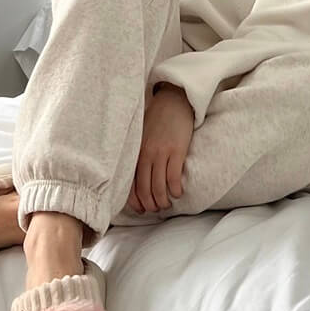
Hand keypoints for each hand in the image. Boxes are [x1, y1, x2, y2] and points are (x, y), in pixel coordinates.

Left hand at [127, 84, 193, 212]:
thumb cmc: (158, 119)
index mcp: (136, 152)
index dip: (135, 202)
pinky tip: (178, 193)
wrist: (174, 100)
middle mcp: (146, 154)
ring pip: (159, 188)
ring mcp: (161, 153)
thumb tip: (136, 176)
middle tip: (156, 209)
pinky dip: (175, 190)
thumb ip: (138, 153)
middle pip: (144, 190)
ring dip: (163, 201)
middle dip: (150, 205)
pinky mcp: (176, 151)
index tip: (141, 210)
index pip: (130, 184)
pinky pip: (173, 178)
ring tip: (167, 204)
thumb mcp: (141, 135)